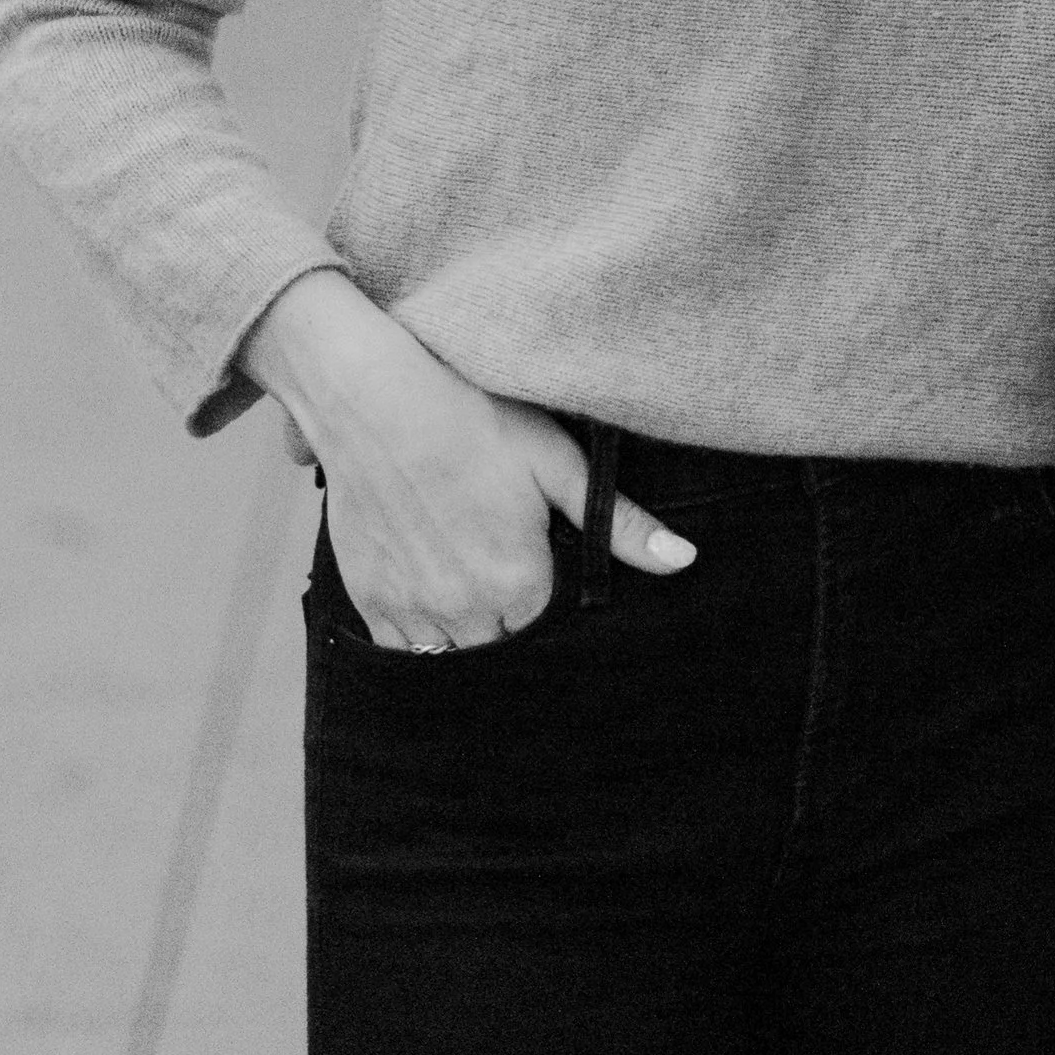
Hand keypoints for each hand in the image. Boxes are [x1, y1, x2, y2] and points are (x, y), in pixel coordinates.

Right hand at [242, 273, 694, 651]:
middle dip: (513, 624)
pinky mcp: (369, 600)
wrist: (373, 398)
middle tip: (509, 573)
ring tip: (473, 582)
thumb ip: (618, 523)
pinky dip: (420, 636)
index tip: (546, 571)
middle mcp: (465, 611)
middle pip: (503, 649)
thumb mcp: (557, 461)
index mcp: (518, 583)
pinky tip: (433, 593)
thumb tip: (684, 560)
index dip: (552, 602)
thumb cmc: (473, 417)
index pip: (550, 631)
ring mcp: (412, 610)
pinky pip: (401, 651)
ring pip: (453, 656)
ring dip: (468, 634)